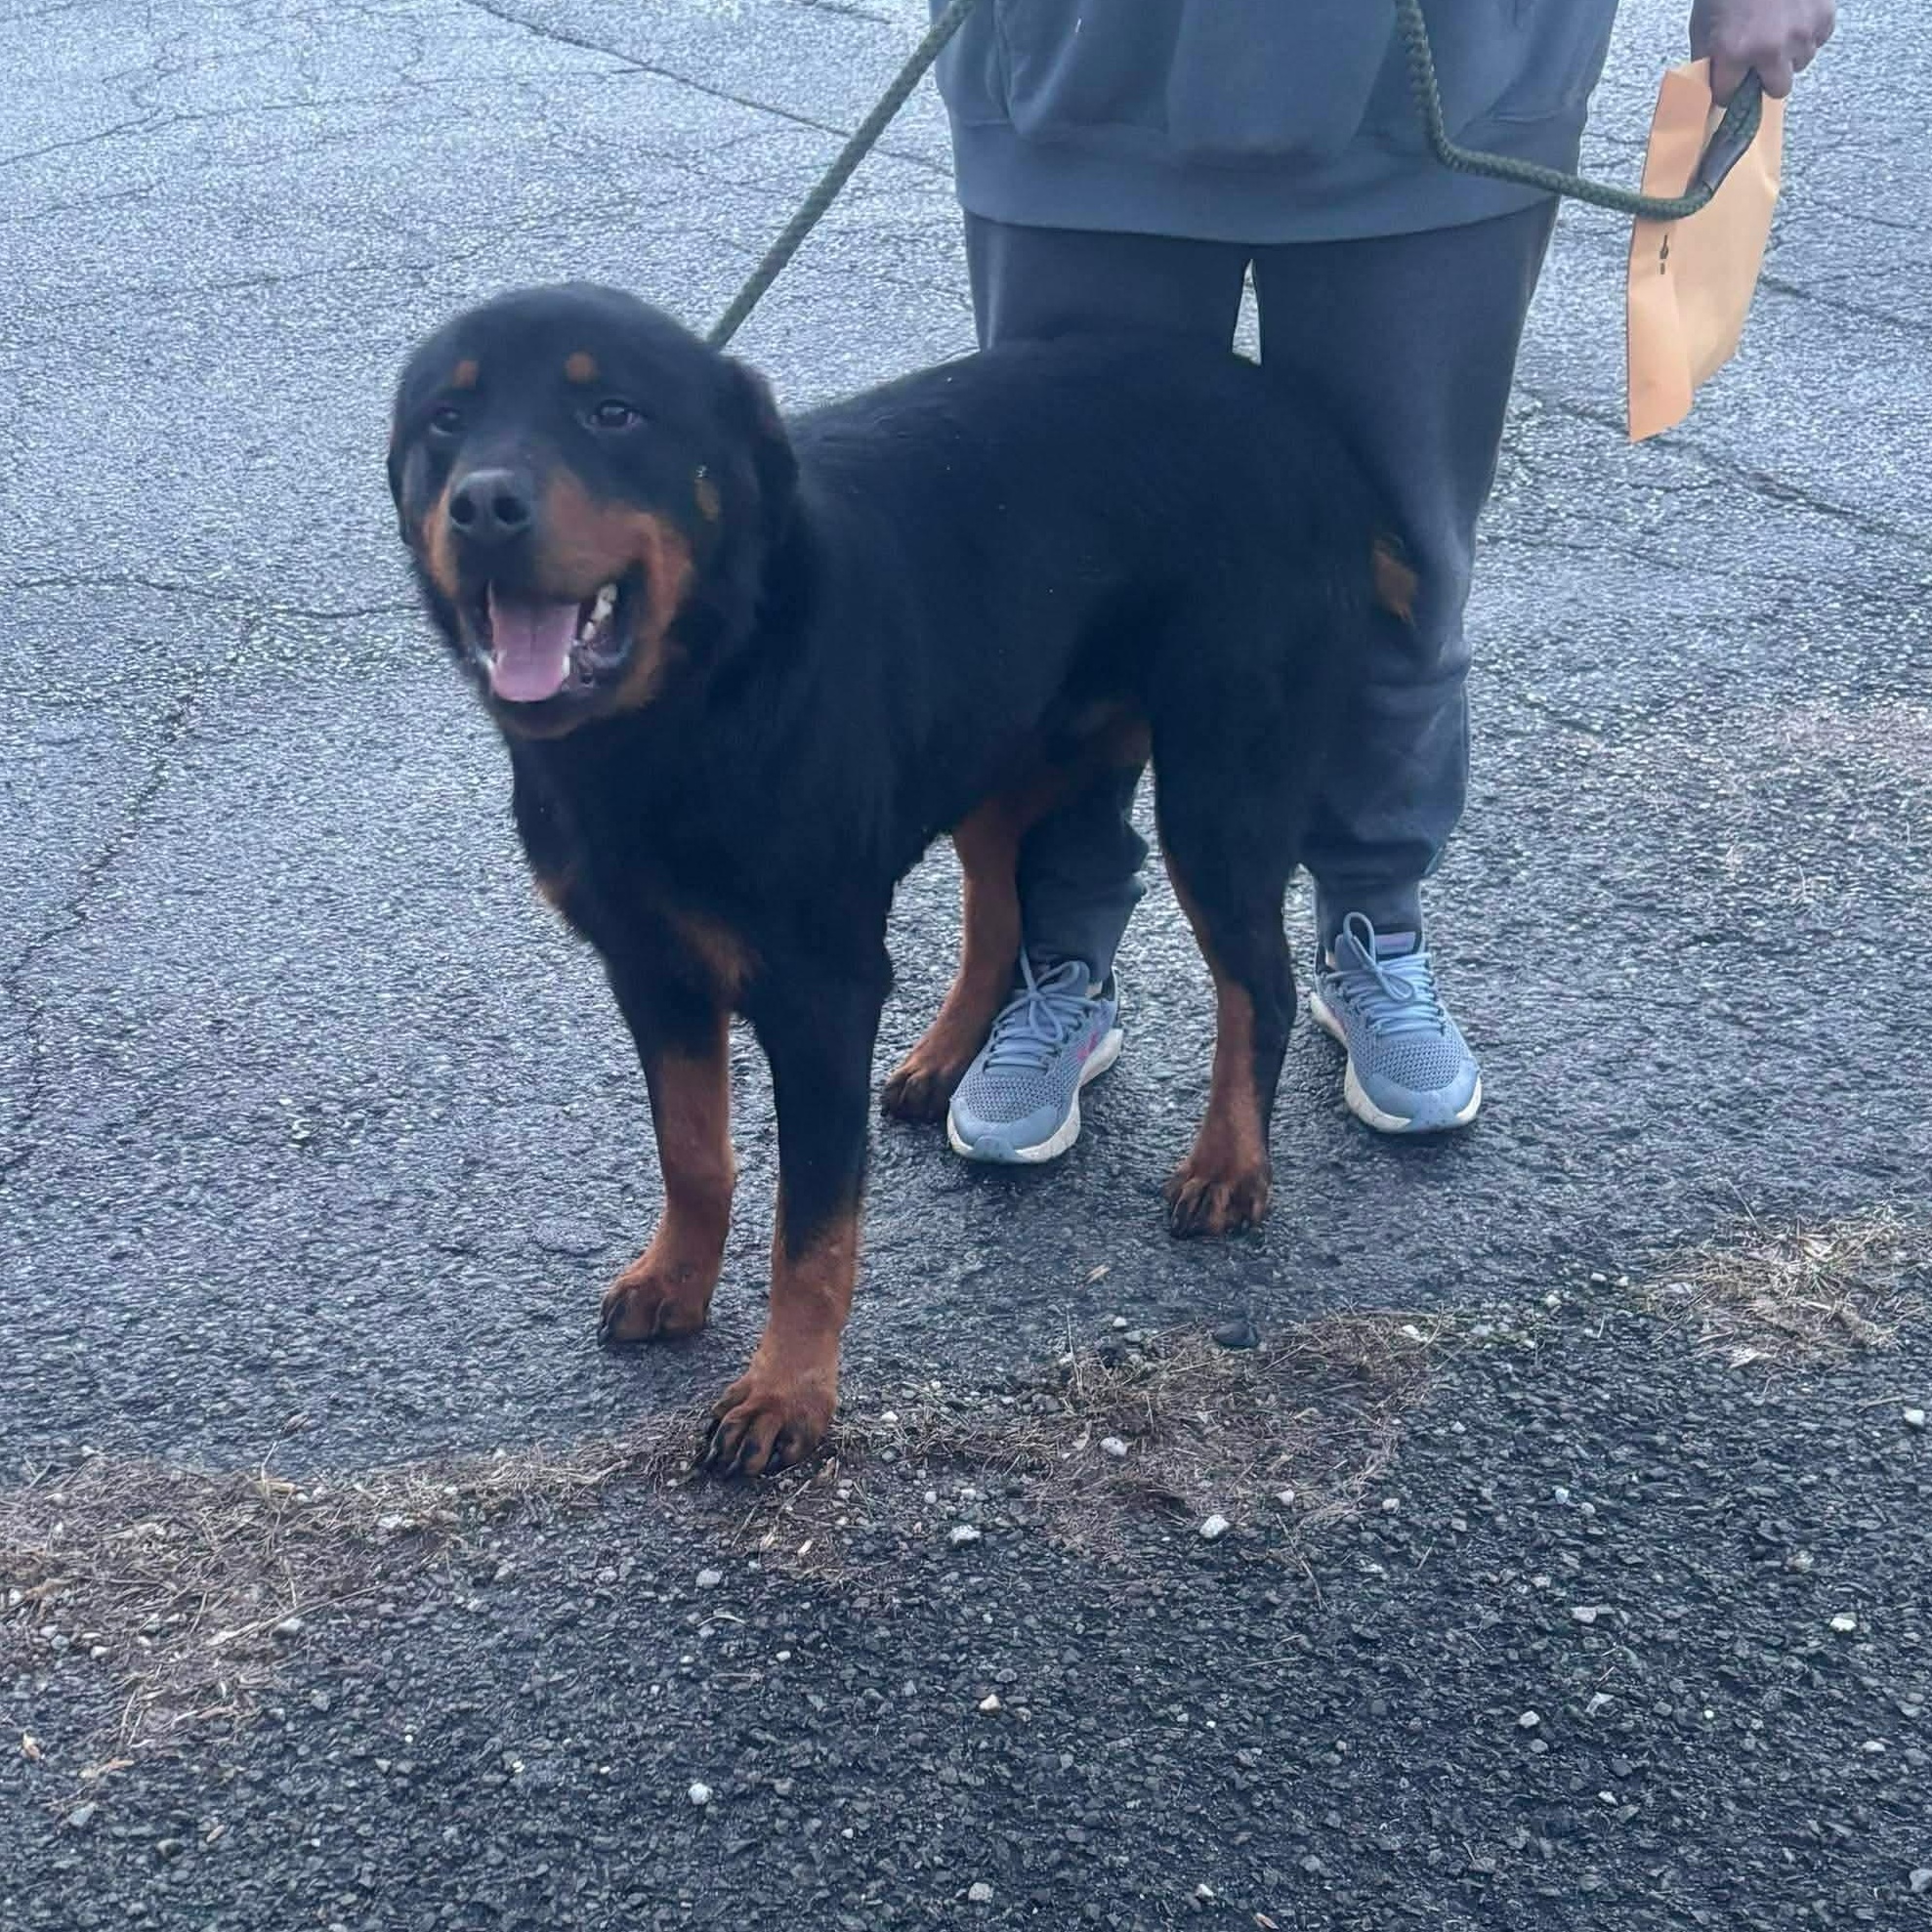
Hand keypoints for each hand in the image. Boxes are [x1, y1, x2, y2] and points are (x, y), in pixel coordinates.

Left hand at [1690, 0, 1835, 101]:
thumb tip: (1712, 85)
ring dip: (1790, 52)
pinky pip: (1819, 39)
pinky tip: (1795, 15)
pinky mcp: (1824, 16)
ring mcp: (1802, 33)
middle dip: (1768, 78)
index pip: (1728, 95)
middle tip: (1761, 61)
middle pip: (1778, 89)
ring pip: (1801, 62)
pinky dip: (1809, 32)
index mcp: (1734, 52)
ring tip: (1779, 28)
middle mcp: (1771, 49)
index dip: (1727, 88)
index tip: (1729, 83)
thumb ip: (1708, 58)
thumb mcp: (1702, 24)